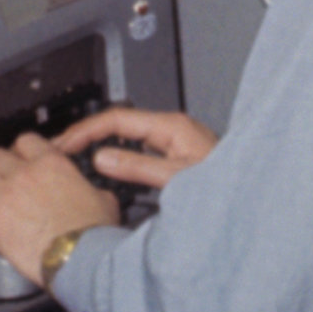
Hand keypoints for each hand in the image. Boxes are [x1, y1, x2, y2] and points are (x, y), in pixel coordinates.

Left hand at [0, 129, 143, 281]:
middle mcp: (23, 173)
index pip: (26, 140)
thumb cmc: (93, 231)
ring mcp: (1, 192)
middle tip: (0, 176)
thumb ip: (87, 187)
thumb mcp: (103, 199)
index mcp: (52, 164)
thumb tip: (88, 191)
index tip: (22, 158)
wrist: (78, 255)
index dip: (21, 149)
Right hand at [58, 107, 216, 189]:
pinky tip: (104, 169)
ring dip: (98, 146)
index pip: (116, 118)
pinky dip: (115, 156)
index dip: (85, 130)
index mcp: (171, 126)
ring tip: (73, 159)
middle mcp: (172, 129)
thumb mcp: (177, 177)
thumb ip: (139, 168)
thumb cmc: (226, 182)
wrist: (253, 192)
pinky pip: (136, 150)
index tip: (63, 144)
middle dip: (86, 135)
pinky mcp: (174, 154)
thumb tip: (102, 159)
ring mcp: (173, 140)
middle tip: (59, 151)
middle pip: (118, 124)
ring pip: (126, 137)